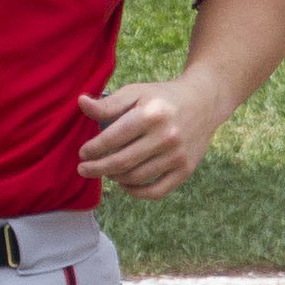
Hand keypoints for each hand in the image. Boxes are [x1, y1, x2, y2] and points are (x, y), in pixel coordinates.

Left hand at [76, 77, 219, 197]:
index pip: (113, 138)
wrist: (203, 102)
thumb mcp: (136, 92)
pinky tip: (124, 183)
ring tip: (106, 171)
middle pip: (122, 162)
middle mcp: (166, 136)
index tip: (83, 153)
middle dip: (97, 168)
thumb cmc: (162, 98)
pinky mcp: (186, 170)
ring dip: (115, 178)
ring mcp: (177, 156)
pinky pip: (156, 191)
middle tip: (84, 169)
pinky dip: (136, 192)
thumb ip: (108, 103)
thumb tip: (81, 104)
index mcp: (151, 115)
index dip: (93, 149)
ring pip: (136, 178)